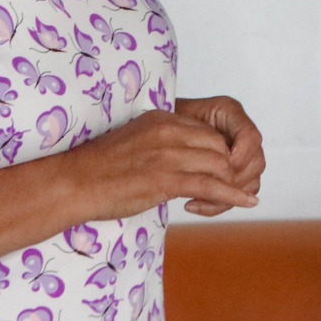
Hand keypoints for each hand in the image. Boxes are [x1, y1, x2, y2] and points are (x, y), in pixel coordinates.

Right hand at [60, 108, 258, 220]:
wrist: (73, 183)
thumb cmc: (100, 168)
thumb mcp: (136, 142)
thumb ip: (162, 144)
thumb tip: (185, 157)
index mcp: (161, 119)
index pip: (207, 132)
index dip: (219, 154)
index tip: (221, 171)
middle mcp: (168, 131)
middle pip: (219, 147)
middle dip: (229, 169)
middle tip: (229, 188)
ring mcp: (167, 155)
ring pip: (219, 165)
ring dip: (231, 184)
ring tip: (233, 199)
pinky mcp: (165, 179)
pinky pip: (211, 186)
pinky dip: (233, 195)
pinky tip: (247, 202)